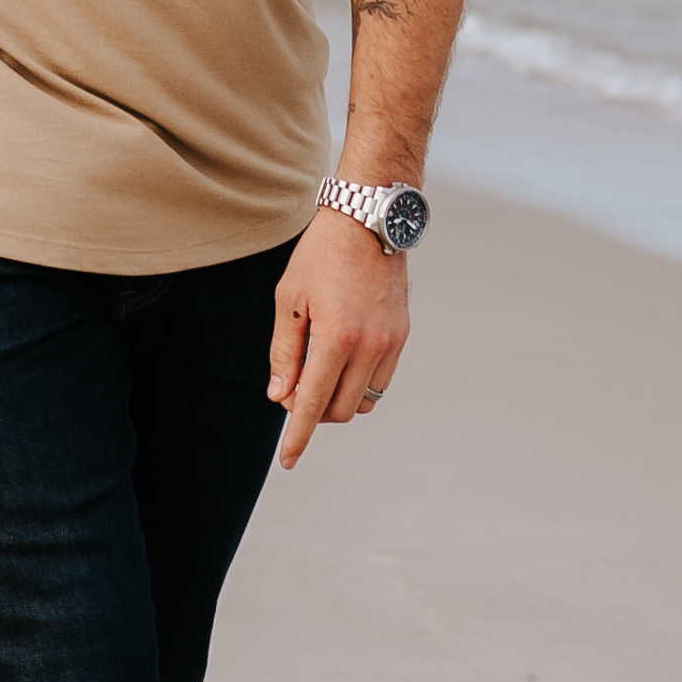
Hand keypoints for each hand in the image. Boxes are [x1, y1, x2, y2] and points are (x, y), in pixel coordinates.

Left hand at [267, 205, 411, 466]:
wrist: (367, 220)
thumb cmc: (319, 255)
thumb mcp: (289, 298)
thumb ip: (284, 351)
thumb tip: (280, 396)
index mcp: (335, 338)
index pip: (311, 404)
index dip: (297, 436)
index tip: (286, 461)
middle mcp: (368, 347)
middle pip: (339, 410)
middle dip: (312, 411)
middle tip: (291, 386)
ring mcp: (390, 343)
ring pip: (363, 402)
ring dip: (337, 400)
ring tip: (315, 371)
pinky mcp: (401, 336)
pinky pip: (380, 382)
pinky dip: (358, 385)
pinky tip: (340, 361)